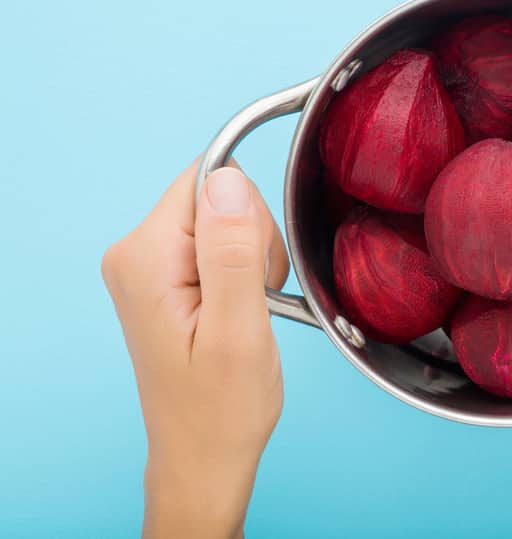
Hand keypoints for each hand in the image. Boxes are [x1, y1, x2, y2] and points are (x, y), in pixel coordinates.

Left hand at [101, 162, 289, 538]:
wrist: (204, 453)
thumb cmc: (221, 407)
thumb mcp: (239, 331)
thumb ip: (233, 253)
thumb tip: (228, 181)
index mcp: (145, 257)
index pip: (210, 180)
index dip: (250, 219)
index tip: (253, 272)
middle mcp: (135, 252)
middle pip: (219, 195)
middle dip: (254, 241)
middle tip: (252, 301)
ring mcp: (148, 263)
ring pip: (226, 216)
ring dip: (253, 258)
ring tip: (247, 312)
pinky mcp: (166, 273)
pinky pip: (220, 240)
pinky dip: (244, 270)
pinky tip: (241, 309)